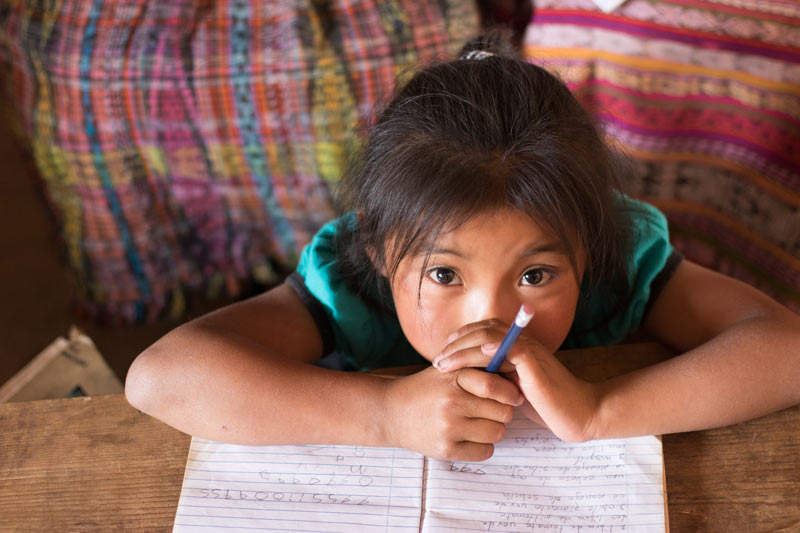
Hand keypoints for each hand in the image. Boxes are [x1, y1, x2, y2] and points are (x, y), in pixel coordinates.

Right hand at [384, 365, 523, 460]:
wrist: (390, 412)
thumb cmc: (425, 389)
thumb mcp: (447, 370)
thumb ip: (477, 369)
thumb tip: (515, 375)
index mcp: (453, 378)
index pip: (494, 385)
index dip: (509, 392)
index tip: (514, 395)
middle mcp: (451, 403)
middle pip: (502, 412)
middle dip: (503, 410)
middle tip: (492, 409)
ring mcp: (449, 428)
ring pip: (497, 432)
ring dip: (494, 428)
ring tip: (479, 422)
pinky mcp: (446, 450)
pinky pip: (485, 451)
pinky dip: (483, 445)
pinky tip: (470, 436)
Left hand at [433, 319, 599, 442]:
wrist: (578, 413)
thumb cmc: (545, 404)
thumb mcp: (511, 389)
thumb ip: (494, 378)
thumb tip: (466, 379)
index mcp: (515, 346)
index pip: (482, 330)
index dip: (460, 339)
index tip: (442, 356)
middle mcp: (521, 343)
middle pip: (481, 330)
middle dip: (455, 344)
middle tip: (437, 361)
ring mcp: (528, 350)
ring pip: (489, 337)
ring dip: (463, 349)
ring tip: (444, 364)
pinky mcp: (535, 363)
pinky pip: (510, 349)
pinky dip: (491, 349)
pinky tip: (475, 356)